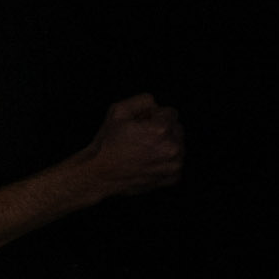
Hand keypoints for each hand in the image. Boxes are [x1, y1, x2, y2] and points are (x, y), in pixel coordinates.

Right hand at [68, 94, 184, 201]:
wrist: (100, 175)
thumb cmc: (107, 145)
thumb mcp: (117, 111)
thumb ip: (141, 100)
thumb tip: (155, 104)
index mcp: (161, 130)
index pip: (169, 112)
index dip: (152, 116)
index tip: (140, 125)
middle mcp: (172, 148)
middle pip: (177, 128)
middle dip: (162, 130)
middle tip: (140, 138)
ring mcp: (174, 165)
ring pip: (178, 145)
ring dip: (165, 145)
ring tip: (143, 151)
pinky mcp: (173, 177)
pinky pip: (176, 161)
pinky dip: (165, 161)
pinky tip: (147, 162)